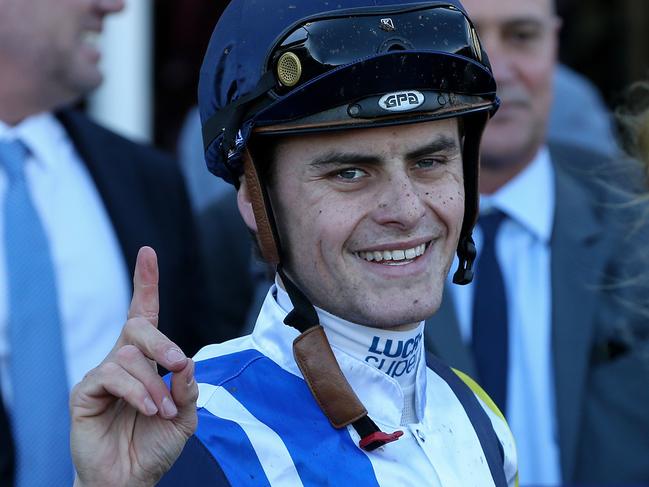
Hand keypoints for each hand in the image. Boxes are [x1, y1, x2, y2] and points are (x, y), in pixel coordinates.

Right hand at [70, 247, 197, 486]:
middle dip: (162, 342)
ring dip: (153, 383)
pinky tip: (149, 410)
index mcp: (146, 361)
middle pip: (137, 327)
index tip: (147, 253)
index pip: (143, 314)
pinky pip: (111, 375)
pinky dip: (137, 392)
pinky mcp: (84, 392)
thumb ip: (188, 388)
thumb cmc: (156, 446)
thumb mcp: (186, 416)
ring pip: (128, 355)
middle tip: (178, 365)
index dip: (145, 284)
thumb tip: (186, 360)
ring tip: (162, 411)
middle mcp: (122, 362)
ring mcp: (101, 375)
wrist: (130, 480)